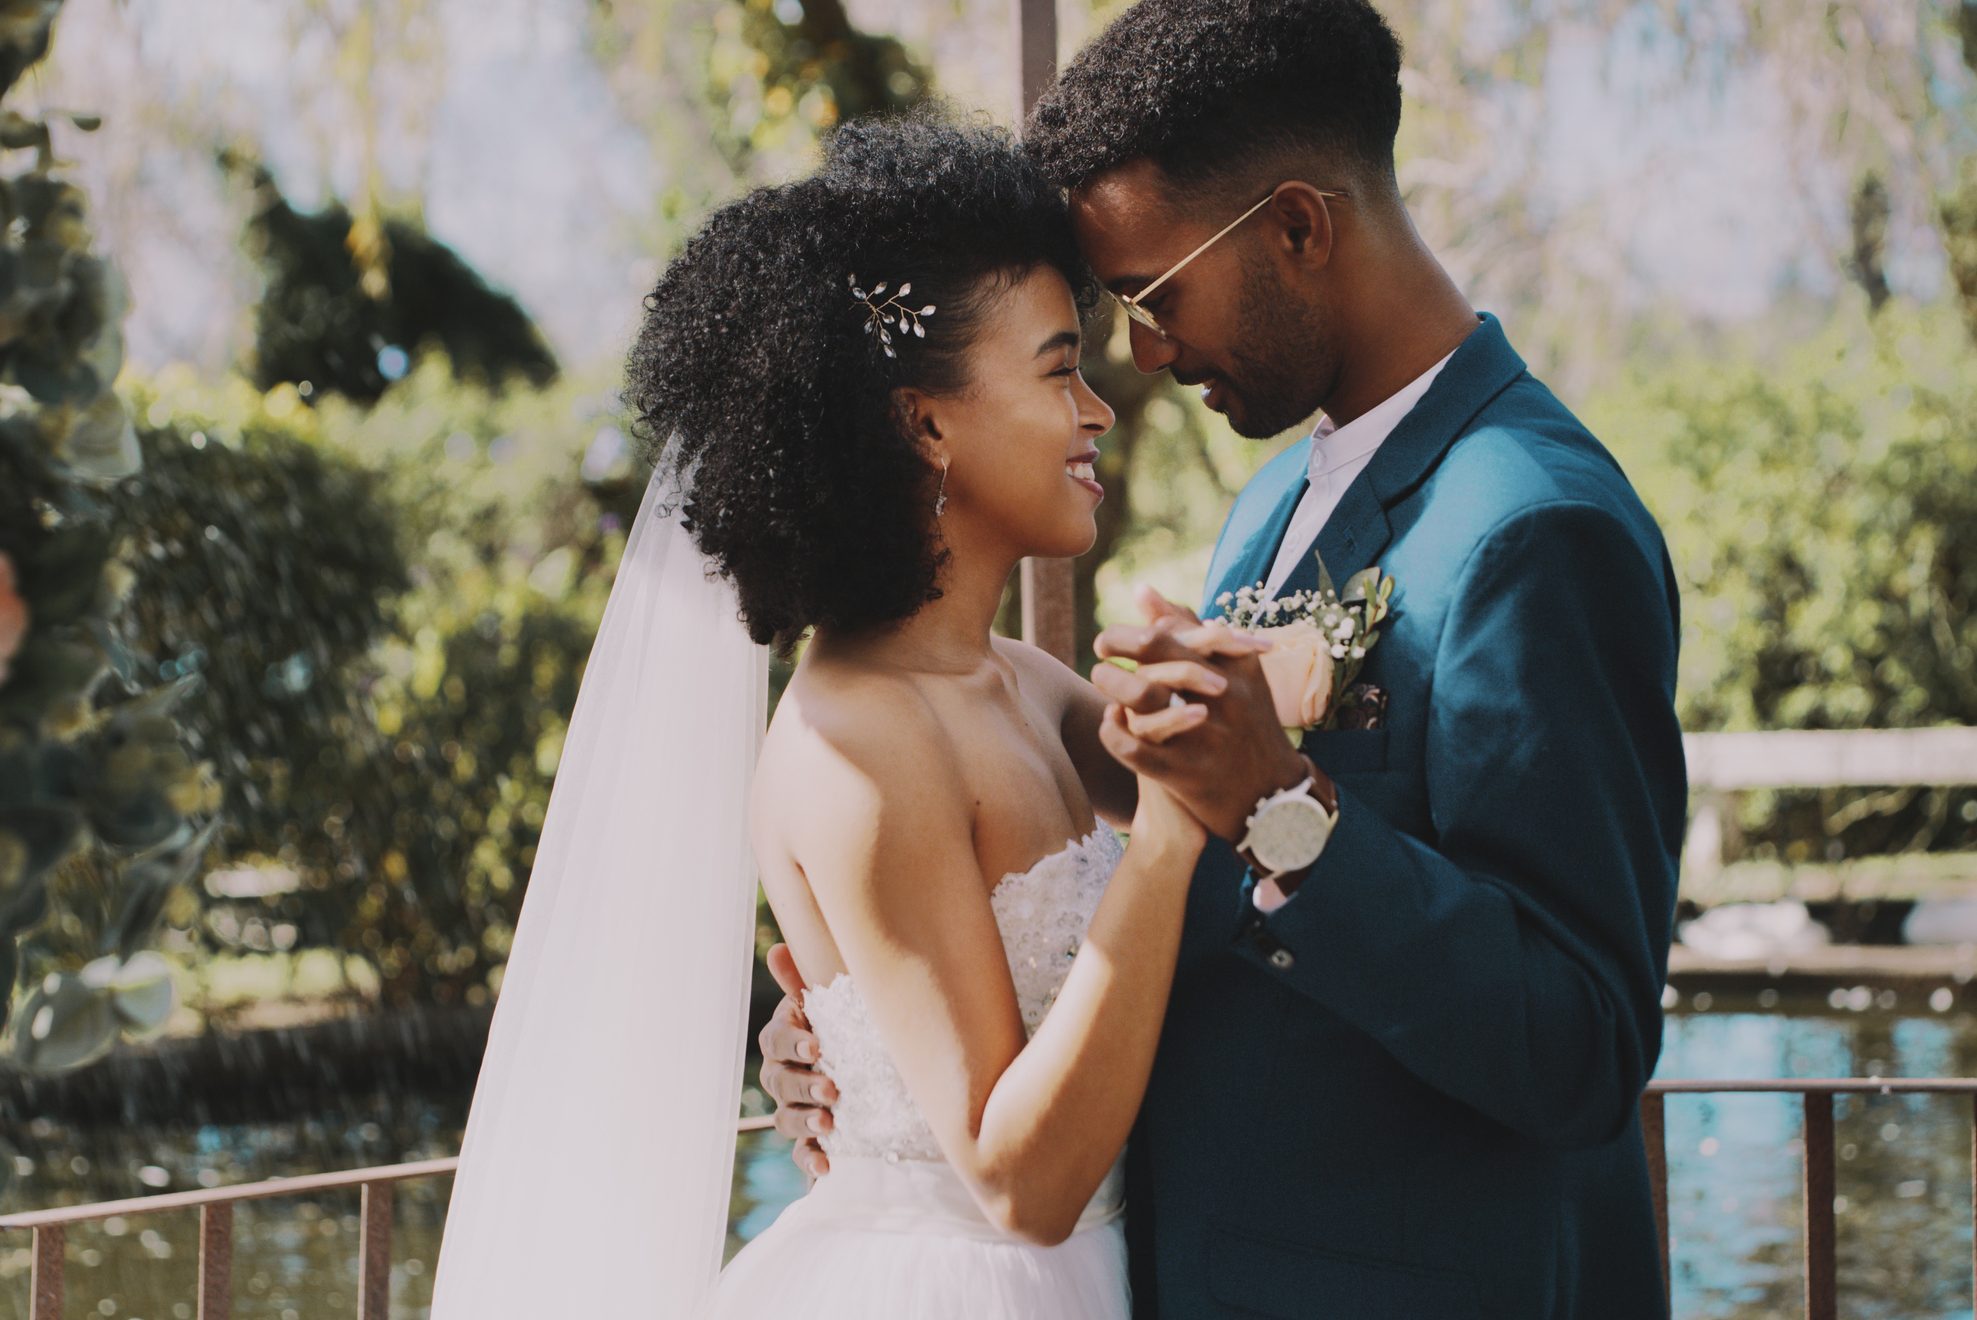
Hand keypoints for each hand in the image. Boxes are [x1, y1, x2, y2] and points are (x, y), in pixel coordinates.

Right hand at [756, 943, 836, 1179]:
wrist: (883, 1083)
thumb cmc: (852, 1030)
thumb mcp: (838, 1007)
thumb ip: (806, 983)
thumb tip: (776, 949)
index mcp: (789, 1040)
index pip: (775, 1040)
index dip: (792, 1043)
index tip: (816, 1046)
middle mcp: (785, 1076)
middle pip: (780, 1082)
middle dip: (804, 1085)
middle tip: (833, 1089)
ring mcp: (797, 1110)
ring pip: (786, 1118)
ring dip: (805, 1121)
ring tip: (829, 1124)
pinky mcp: (812, 1143)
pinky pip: (802, 1155)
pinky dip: (811, 1161)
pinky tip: (826, 1168)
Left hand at [1093, 589, 1323, 840]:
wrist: (1273, 797)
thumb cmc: (1246, 722)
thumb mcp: (1233, 672)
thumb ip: (1187, 630)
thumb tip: (1141, 589)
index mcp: (1236, 665)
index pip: (1173, 632)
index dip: (1132, 630)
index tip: (1111, 638)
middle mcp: (1224, 695)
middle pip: (1157, 652)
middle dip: (1117, 644)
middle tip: (1100, 649)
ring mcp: (1205, 734)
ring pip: (1142, 695)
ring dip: (1111, 683)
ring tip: (1100, 679)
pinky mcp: (1186, 773)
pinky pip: (1133, 748)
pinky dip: (1112, 732)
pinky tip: (1109, 722)